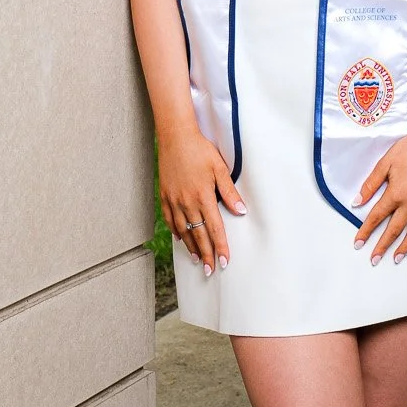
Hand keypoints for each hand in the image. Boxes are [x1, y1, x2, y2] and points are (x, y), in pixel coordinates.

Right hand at [159, 124, 244, 274]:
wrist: (175, 136)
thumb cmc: (200, 150)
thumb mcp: (220, 168)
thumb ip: (229, 192)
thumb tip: (241, 212)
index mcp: (203, 196)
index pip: (214, 228)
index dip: (220, 246)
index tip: (224, 262)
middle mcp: (186, 202)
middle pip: (198, 234)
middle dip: (206, 254)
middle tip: (211, 270)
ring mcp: (173, 200)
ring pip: (183, 230)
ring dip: (191, 247)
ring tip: (198, 260)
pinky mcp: (164, 195)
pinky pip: (169, 219)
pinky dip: (176, 231)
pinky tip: (181, 239)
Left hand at [354, 98, 406, 264]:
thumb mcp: (384, 164)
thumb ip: (370, 185)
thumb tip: (356, 202)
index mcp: (395, 193)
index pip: (376, 217)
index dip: (365, 232)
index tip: (358, 244)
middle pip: (394, 229)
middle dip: (383, 246)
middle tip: (374, 260)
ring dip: (405, 246)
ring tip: (397, 258)